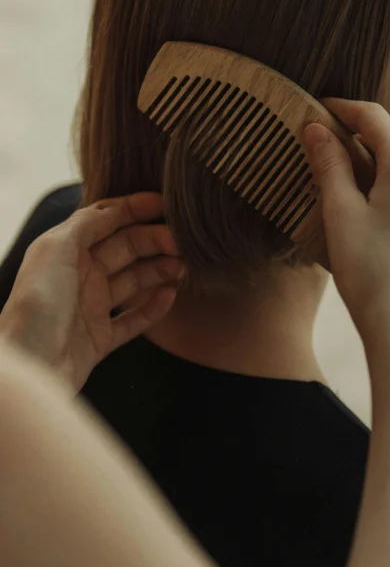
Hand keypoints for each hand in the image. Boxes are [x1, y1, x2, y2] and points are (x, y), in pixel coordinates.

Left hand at [0, 193, 185, 393]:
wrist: (31, 363)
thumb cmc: (38, 302)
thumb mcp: (55, 248)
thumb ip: (86, 223)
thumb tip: (113, 207)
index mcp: (67, 250)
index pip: (106, 220)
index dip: (135, 208)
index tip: (166, 204)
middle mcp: (80, 275)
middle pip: (126, 248)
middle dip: (154, 240)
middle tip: (181, 242)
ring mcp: (91, 307)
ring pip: (134, 281)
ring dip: (160, 271)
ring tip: (182, 268)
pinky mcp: (100, 339)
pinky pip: (134, 319)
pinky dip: (154, 307)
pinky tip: (171, 296)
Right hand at [303, 99, 389, 364]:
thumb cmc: (368, 270)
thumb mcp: (340, 212)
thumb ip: (330, 163)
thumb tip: (317, 127)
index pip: (373, 117)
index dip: (342, 108)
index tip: (317, 107)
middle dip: (359, 137)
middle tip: (323, 142)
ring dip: (377, 166)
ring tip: (343, 180)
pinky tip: (372, 213)